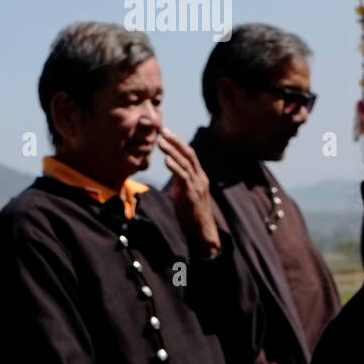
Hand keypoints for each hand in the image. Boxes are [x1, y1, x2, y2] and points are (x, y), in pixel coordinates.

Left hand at [159, 128, 220, 257]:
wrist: (202, 232)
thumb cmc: (192, 215)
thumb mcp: (184, 194)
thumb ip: (180, 183)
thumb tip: (172, 175)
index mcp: (199, 177)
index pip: (190, 156)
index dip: (179, 143)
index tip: (166, 133)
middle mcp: (200, 178)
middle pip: (189, 154)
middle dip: (176, 141)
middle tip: (163, 131)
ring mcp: (198, 186)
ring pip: (186, 163)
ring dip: (172, 151)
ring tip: (161, 141)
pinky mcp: (192, 195)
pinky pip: (184, 178)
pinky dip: (175, 167)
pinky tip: (166, 159)